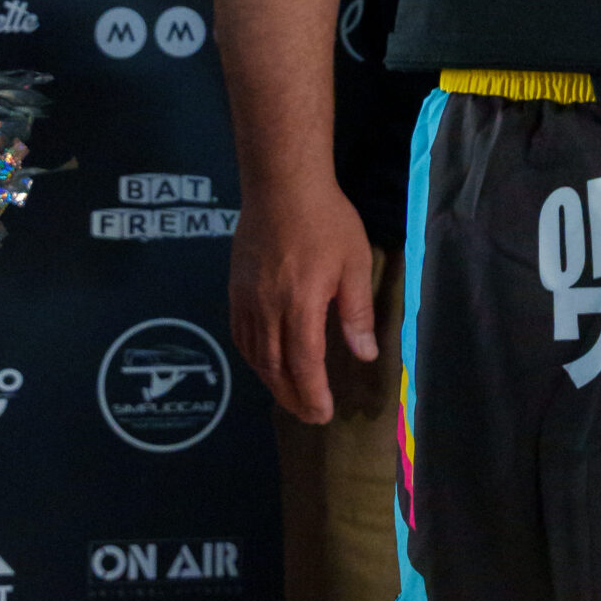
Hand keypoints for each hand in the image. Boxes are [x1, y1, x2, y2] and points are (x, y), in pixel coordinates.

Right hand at [229, 179, 378, 423]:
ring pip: (255, 355)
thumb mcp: (354, 262)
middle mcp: (267, 309)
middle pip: (274, 368)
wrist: (281, 186)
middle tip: (310, 415)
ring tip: (291, 395)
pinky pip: (240, 335)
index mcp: (300, 305)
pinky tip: (265, 362)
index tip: (324, 413)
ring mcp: (246, 300)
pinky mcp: (235, 290)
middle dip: (292, 397)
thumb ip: (357, 311)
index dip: (312, 394)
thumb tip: (365, 354)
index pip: (303, 364)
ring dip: (272, 382)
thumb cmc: (326, 220)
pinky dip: (253, 358)